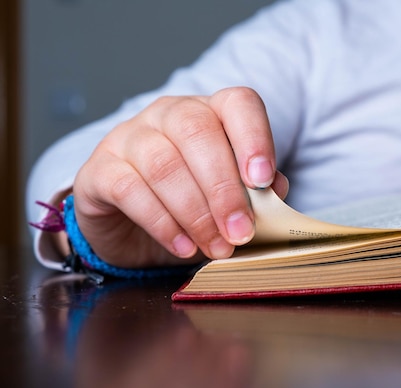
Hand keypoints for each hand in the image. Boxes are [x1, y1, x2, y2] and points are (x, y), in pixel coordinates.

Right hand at [72, 87, 288, 267]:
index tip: (264, 180)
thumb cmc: (191, 207)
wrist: (133, 229)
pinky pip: (128, 189)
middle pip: (197, 131)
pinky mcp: (98, 169)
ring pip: (163, 163)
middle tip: (240, 232)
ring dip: (195, 213)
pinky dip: (162, 223)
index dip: (254, 137)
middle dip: (223, 188)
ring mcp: (129, 136)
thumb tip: (277, 190)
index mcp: (210, 113)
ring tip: (216, 247)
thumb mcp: (230, 201)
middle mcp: (168, 114)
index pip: (238, 103)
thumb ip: (256, 193)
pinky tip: (183, 246)